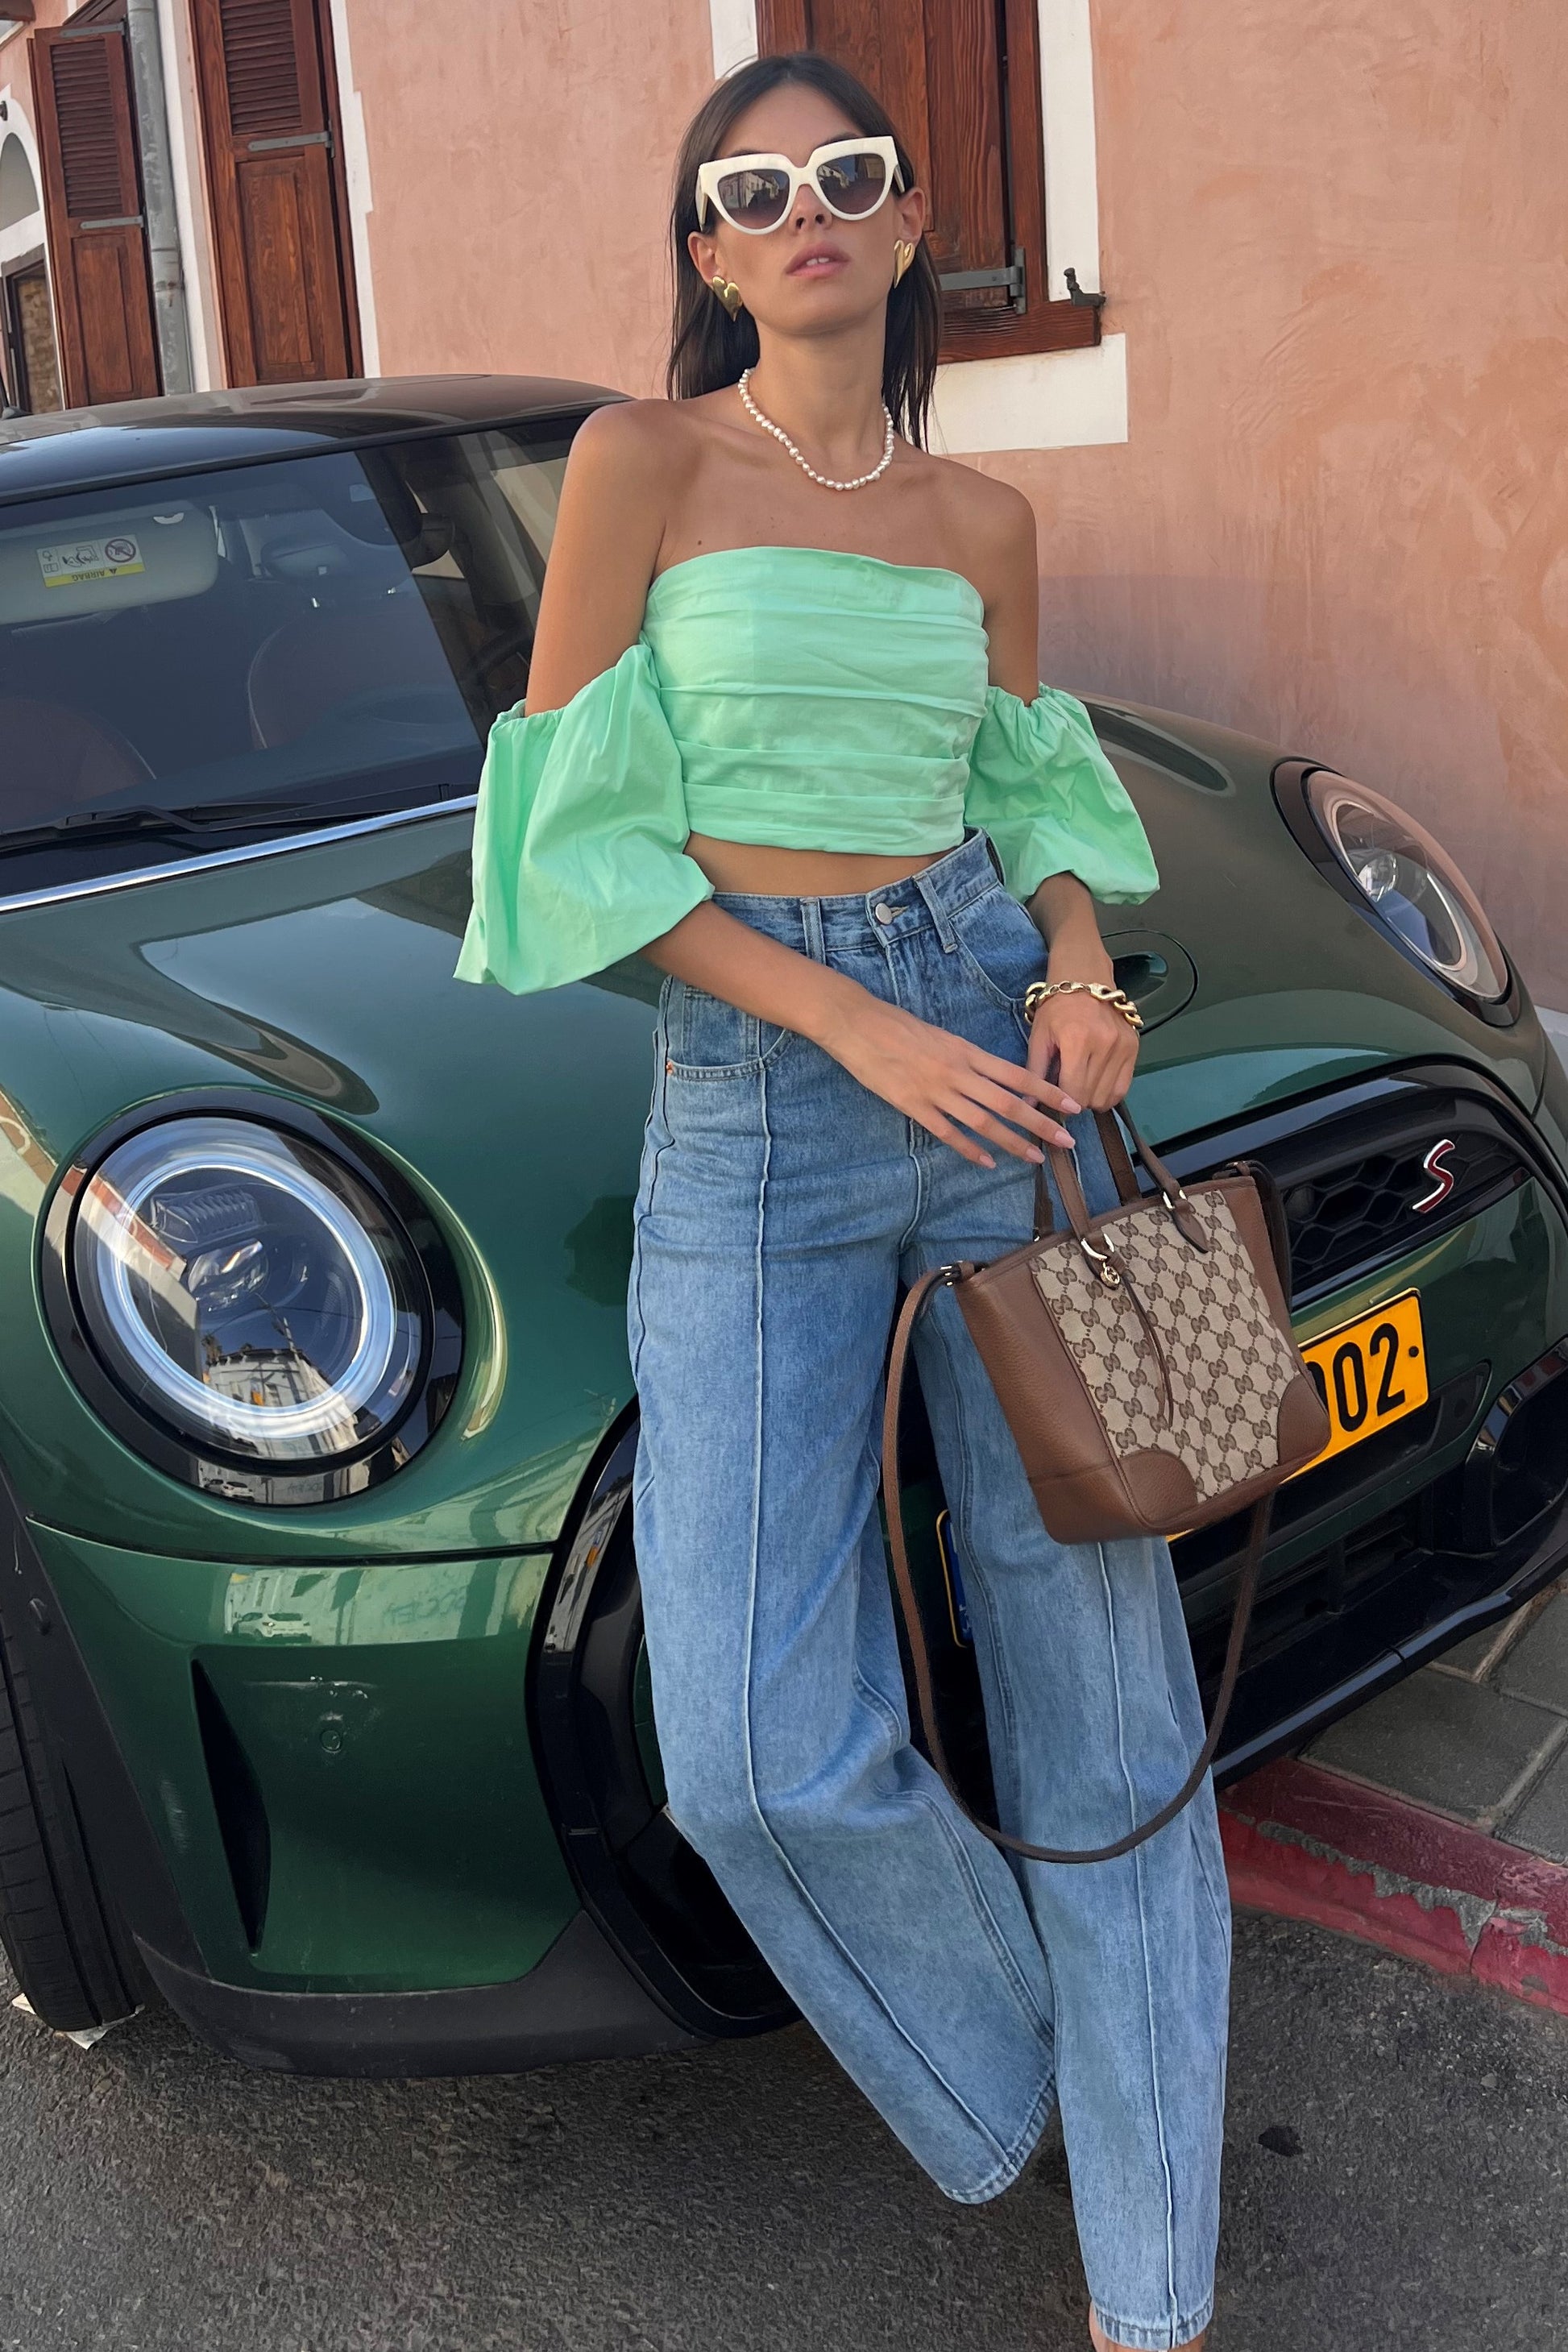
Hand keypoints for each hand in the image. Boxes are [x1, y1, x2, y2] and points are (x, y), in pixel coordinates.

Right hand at [818, 992, 1081, 1169]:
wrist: (858, 1024)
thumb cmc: (898, 1026)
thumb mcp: (942, 1035)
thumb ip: (967, 1057)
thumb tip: (992, 1076)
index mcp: (967, 1051)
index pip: (1017, 1074)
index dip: (1047, 1091)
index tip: (1071, 1105)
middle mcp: (958, 1071)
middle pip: (1008, 1102)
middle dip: (1040, 1123)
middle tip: (1067, 1141)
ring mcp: (936, 1091)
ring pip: (983, 1122)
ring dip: (1012, 1142)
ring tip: (1034, 1157)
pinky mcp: (913, 1106)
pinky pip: (947, 1133)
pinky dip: (969, 1150)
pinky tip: (987, 1163)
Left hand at [1027, 985, 1138, 1109]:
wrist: (1084, 978)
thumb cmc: (1057, 1006)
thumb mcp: (1038, 1037)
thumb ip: (1034, 1072)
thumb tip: (1028, 1104)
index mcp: (1077, 1040)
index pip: (1073, 1092)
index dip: (1061, 1104)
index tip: (1053, 1102)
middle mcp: (1104, 1044)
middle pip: (1090, 1098)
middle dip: (1074, 1102)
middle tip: (1065, 1090)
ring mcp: (1122, 1046)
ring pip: (1107, 1096)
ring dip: (1092, 1099)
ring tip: (1080, 1085)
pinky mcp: (1134, 1046)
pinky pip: (1123, 1087)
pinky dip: (1109, 1094)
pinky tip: (1096, 1086)